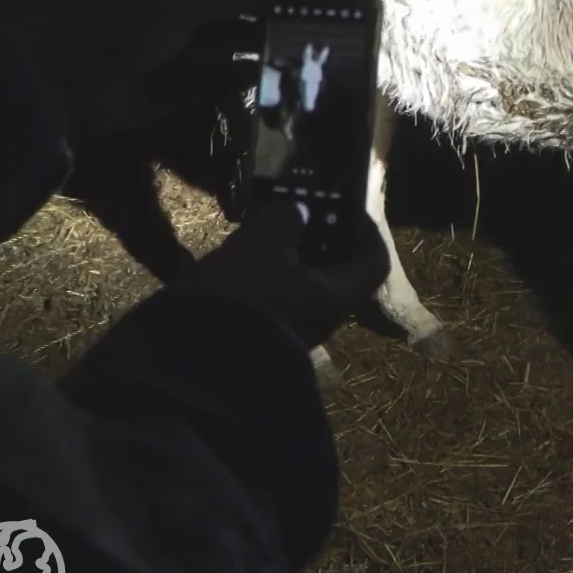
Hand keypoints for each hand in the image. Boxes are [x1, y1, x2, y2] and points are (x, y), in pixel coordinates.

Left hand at [5, 0, 326, 142]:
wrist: (56, 82)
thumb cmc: (119, 21)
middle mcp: (176, 5)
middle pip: (239, 6)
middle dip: (278, 14)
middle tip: (324, 32)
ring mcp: (171, 49)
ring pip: (230, 45)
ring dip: (263, 48)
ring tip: (306, 58)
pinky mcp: (167, 91)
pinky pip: (213, 83)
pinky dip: (238, 81)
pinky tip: (267, 82)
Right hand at [183, 201, 389, 349]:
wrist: (196, 365)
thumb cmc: (243, 294)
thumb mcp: (261, 243)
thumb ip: (286, 219)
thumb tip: (300, 211)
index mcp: (339, 295)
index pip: (376, 261)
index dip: (366, 230)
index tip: (342, 206)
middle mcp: (326, 318)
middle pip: (339, 272)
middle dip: (323, 239)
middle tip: (299, 213)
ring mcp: (296, 332)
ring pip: (307, 285)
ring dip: (293, 257)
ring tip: (266, 230)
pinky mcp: (265, 338)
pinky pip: (281, 299)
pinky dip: (272, 275)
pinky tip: (244, 259)